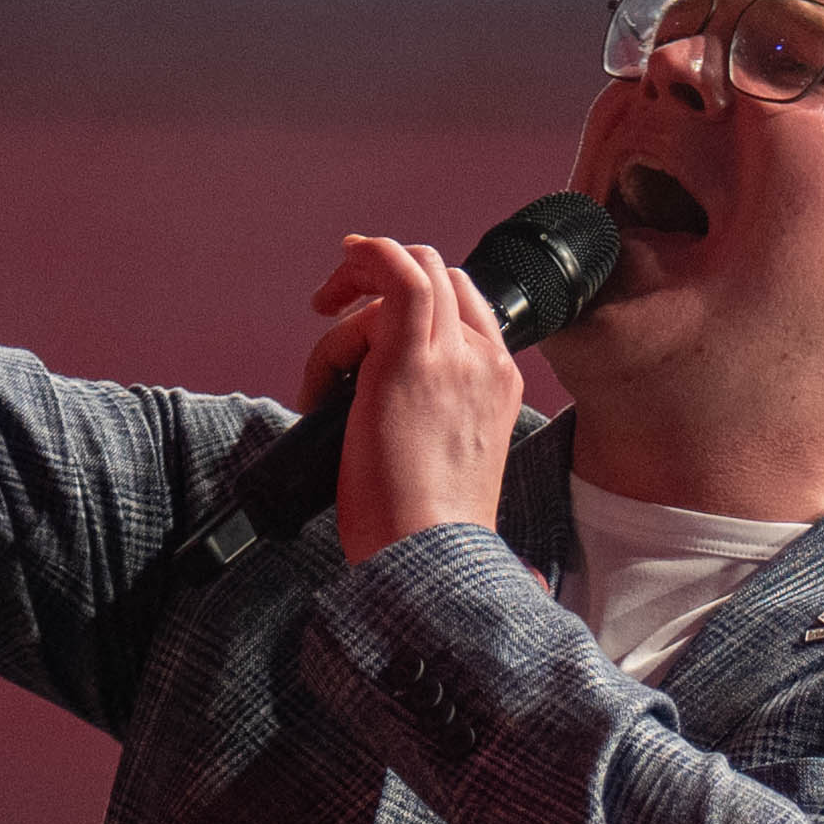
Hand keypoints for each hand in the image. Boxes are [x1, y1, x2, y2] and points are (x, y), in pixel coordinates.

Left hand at [303, 234, 522, 555]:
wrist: (430, 557)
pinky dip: (358, 266)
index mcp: (499, 384)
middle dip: (379, 285)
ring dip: (352, 301)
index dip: (413, 297)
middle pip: (437, 276)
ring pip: (406, 277)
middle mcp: (484, 361)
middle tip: (331, 313)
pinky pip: (392, 275)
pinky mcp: (408, 362)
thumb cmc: (423, 530)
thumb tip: (367, 396)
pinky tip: (325, 298)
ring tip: (324, 372)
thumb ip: (427, 414)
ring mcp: (451, 358)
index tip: (368, 318)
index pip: (463, 306)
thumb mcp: (443, 459)